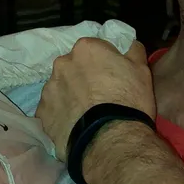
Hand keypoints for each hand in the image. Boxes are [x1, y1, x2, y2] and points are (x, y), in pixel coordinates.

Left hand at [35, 37, 153, 158]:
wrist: (110, 139)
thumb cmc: (129, 101)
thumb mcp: (141, 70)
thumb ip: (133, 51)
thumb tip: (130, 44)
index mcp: (85, 49)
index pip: (94, 50)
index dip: (104, 64)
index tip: (112, 78)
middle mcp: (62, 64)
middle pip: (73, 68)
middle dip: (83, 78)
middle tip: (98, 98)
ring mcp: (48, 89)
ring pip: (60, 89)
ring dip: (70, 96)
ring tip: (85, 115)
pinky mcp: (42, 113)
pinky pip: (51, 110)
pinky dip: (60, 115)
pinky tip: (73, 126)